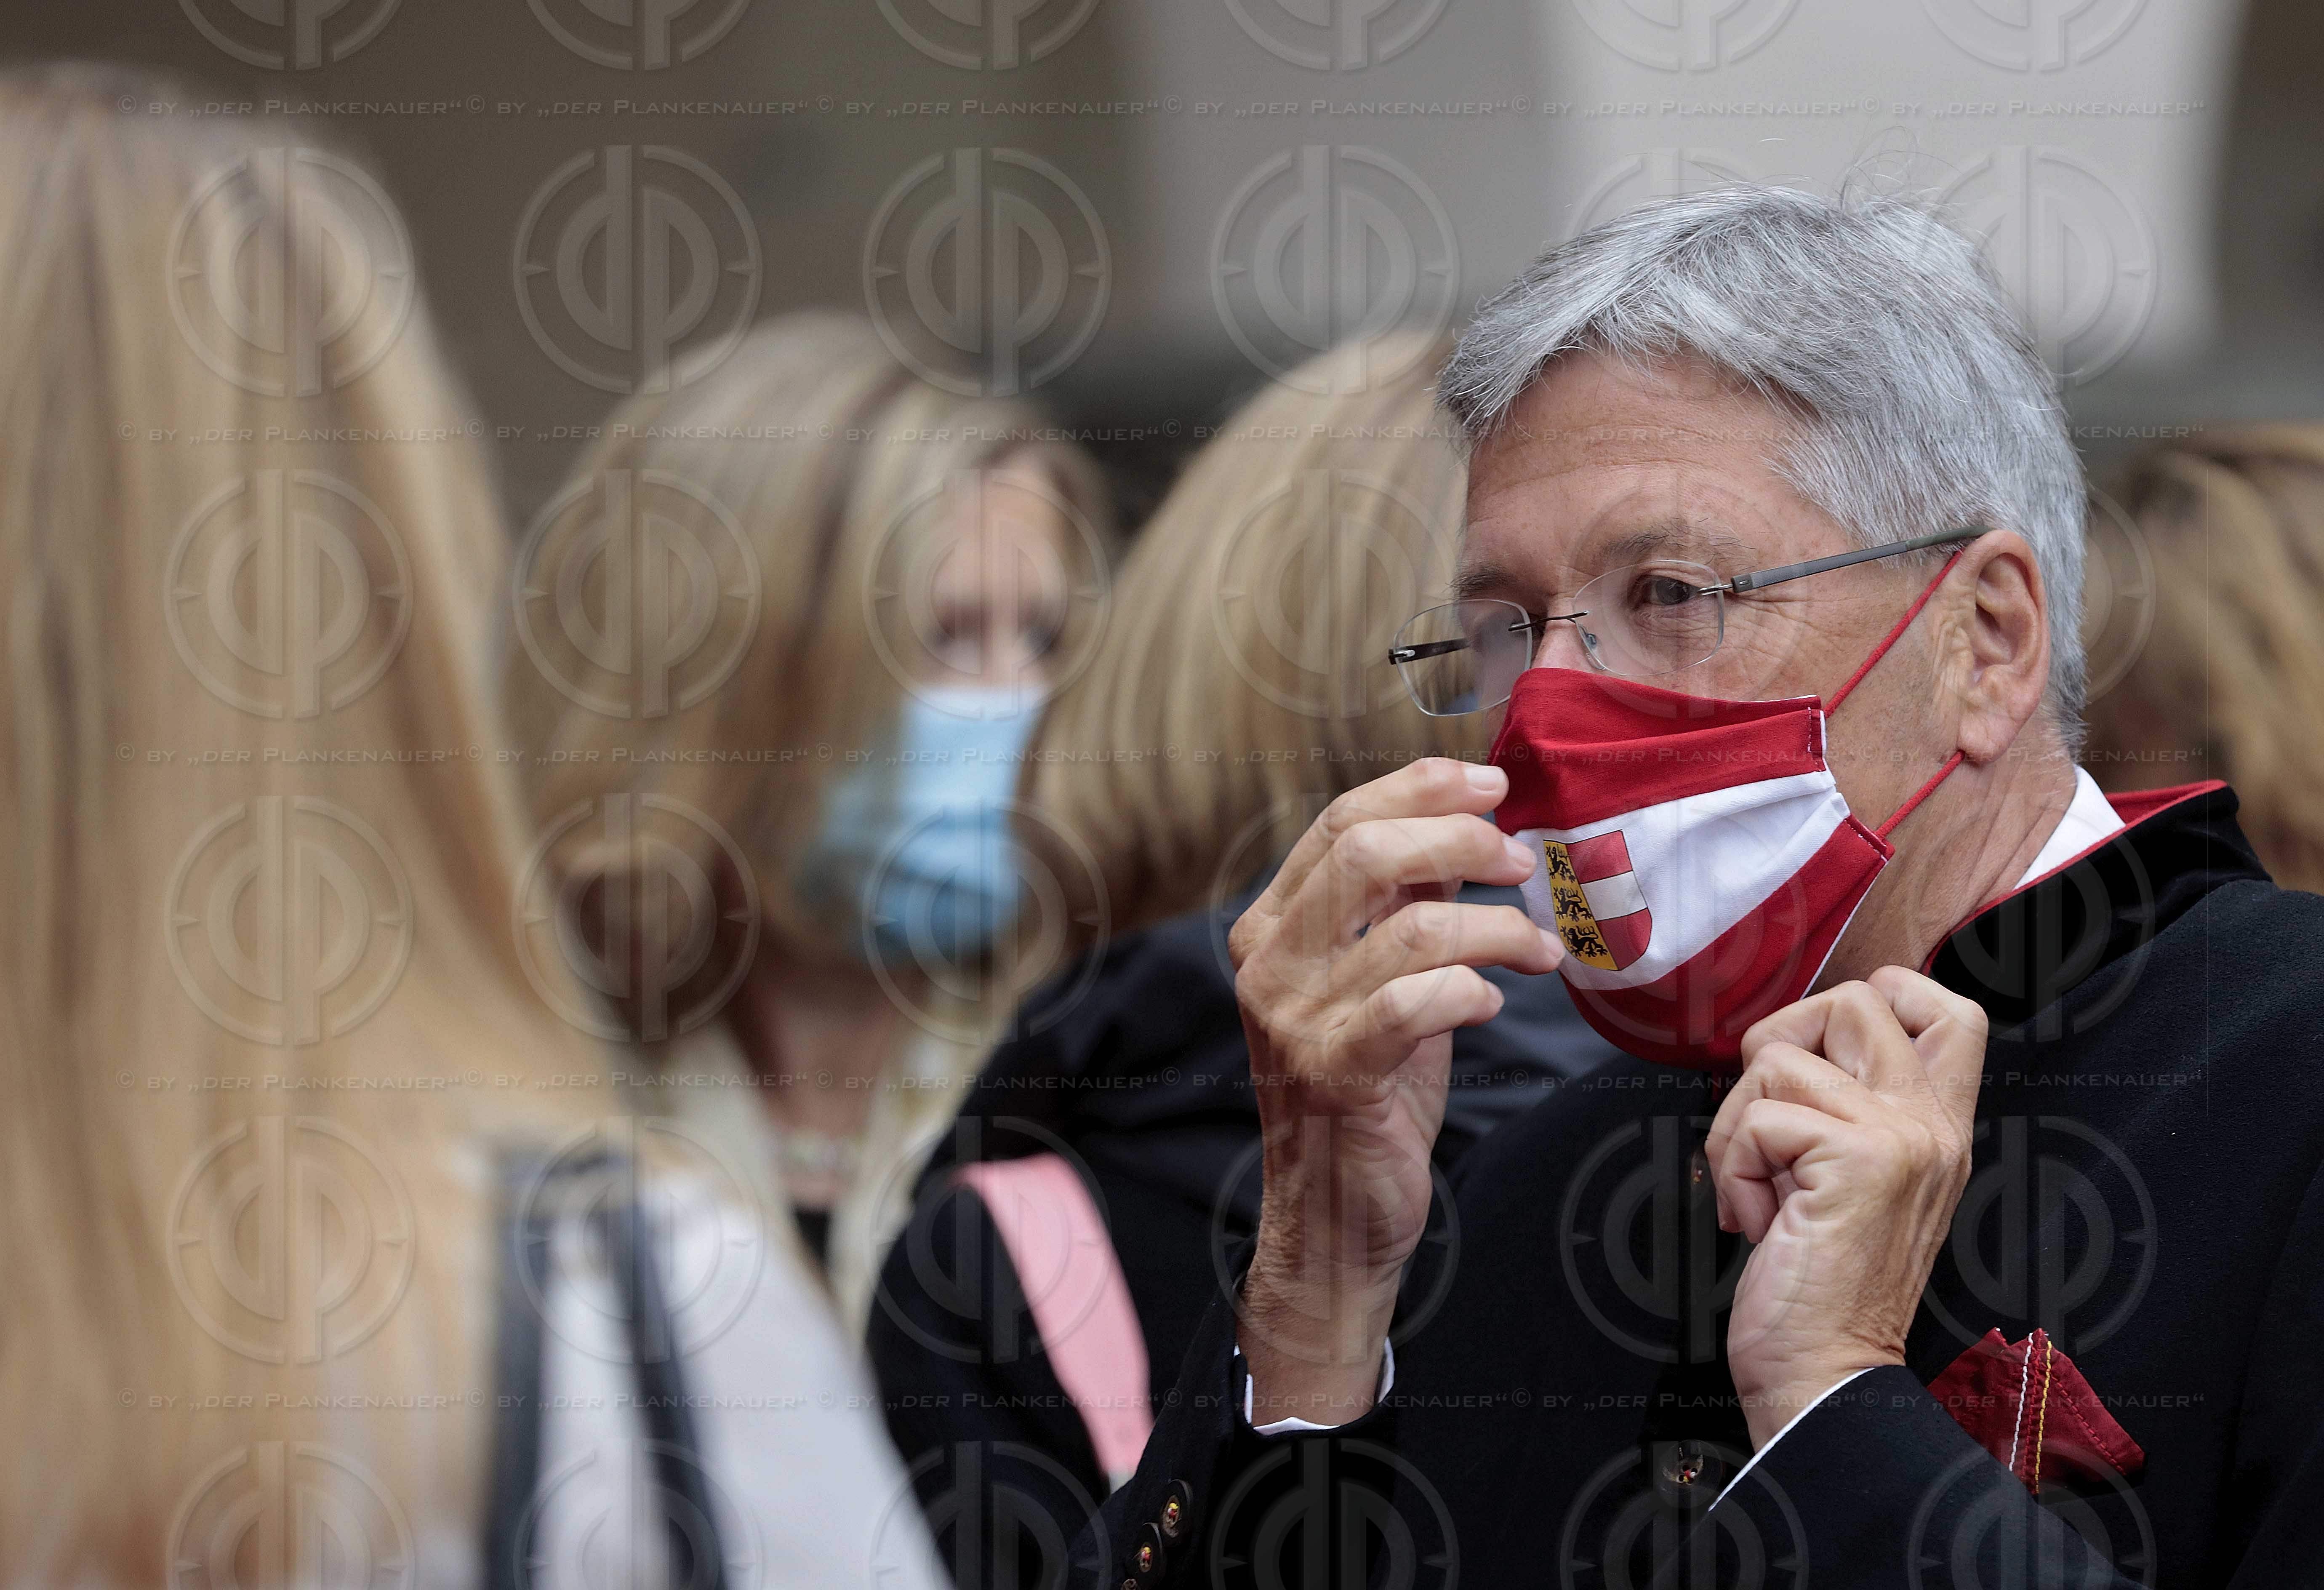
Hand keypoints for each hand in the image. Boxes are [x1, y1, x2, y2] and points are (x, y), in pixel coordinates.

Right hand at [1230, 758, 1563, 1424]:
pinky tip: (1494, 1004)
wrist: (1332, 1218)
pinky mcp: (1335, 1072)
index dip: (1422, 788)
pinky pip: (1417, 1001)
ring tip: (1537, 946)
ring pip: (1411, 927)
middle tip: (1521, 860)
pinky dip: (1472, 990)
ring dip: (1496, 926)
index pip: (1342, 820)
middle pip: (1366, 851)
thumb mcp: (1376, 983)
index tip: (1492, 784)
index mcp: (1272, 927)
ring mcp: (1295, 1018)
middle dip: (1460, 839)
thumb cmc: (1369, 1093)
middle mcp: (1270, 963)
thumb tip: (1464, 832)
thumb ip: (1397, 909)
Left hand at [1708, 969, 1983, 1447]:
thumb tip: (1782, 1051)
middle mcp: (1933, 1126)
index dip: (1877, 996)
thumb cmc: (1817, 1282)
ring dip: (1739, 1124)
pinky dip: (1733, 1168)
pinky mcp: (1857, 1161)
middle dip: (1780, 1043)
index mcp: (1937, 1128)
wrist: (1824, 1373)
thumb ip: (1842, 1111)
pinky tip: (1757, 1222)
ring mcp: (1901, 1139)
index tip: (1818, 1054)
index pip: (1947, 1009)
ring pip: (1781, 1056)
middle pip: (1858, 999)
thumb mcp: (1843, 1180)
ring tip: (1760, 1190)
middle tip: (1768, 1121)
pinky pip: (1757, 1117)